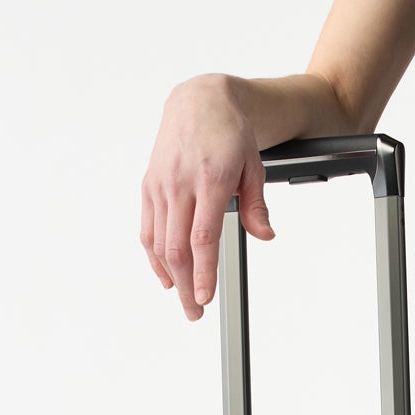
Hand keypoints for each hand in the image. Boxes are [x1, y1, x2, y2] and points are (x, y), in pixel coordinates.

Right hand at [140, 74, 277, 320]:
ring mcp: (161, 185)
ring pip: (159, 242)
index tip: (205, 297)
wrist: (199, 101)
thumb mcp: (254, 166)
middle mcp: (180, 183)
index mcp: (210, 179)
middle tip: (196, 312)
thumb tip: (265, 235)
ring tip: (184, 300)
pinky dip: (155, 257)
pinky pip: (148, 229)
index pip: (203, 237)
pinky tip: (165, 276)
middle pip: (178, 247)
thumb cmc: (229, 134)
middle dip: (186, 286)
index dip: (203, 272)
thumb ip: (257, 205)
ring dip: (170, 277)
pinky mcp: (149, 186)